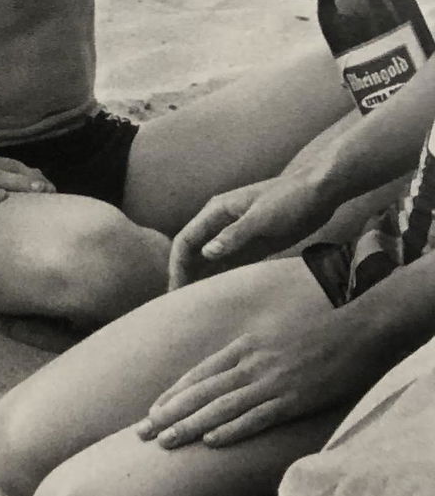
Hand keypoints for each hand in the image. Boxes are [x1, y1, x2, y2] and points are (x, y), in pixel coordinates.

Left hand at [136, 312, 377, 447]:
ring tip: (164, 442)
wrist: (357, 322)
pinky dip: (232, 429)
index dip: (172, 395)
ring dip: (190, 426)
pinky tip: (212, 442)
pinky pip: (258, 416)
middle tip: (140, 433)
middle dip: (167, 414)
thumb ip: (249, 350)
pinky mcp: (296, 396)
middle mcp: (250, 362)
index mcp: (243, 346)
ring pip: (220, 406)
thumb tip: (231, 366)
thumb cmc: (316, 327)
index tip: (150, 412)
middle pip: (200, 392)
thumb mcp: (273, 334)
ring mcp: (272, 380)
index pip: (198, 374)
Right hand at [169, 174, 333, 288]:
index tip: (176, 288)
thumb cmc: (290, 199)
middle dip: (184, 274)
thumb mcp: (261, 218)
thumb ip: (234, 235)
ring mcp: (236, 234)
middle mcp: (220, 224)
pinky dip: (221, 277)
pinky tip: (218, 293)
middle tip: (179, 302)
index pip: (186, 241)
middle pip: (194, 252)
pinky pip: (230, 264)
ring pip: (210, 260)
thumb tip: (206, 253)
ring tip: (194, 303)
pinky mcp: (252, 244)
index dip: (178, 265)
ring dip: (201, 278)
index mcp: (216, 212)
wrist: (319, 192)